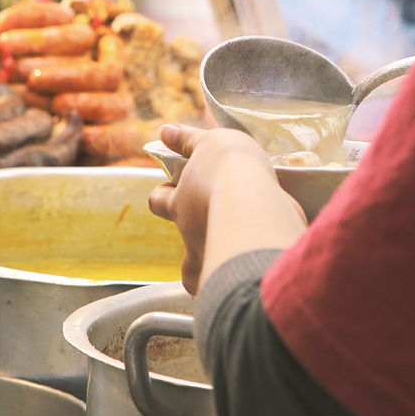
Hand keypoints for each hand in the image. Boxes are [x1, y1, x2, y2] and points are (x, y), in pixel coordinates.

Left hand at [148, 124, 285, 293]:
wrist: (254, 203)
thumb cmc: (231, 170)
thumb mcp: (210, 143)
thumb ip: (188, 140)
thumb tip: (165, 132)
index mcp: (180, 202)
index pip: (159, 200)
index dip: (163, 196)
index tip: (171, 190)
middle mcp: (190, 234)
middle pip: (177, 244)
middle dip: (187, 241)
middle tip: (206, 228)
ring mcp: (209, 259)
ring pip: (196, 275)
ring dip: (208, 270)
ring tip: (230, 259)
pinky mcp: (235, 273)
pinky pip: (232, 284)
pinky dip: (238, 280)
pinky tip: (254, 271)